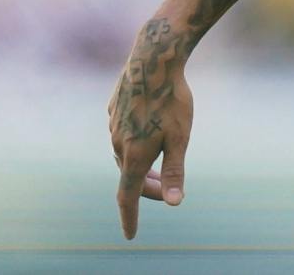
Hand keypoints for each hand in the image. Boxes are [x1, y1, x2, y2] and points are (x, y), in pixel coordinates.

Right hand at [108, 17, 193, 238]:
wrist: (154, 59)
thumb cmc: (172, 99)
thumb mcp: (180, 137)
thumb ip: (176, 171)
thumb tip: (176, 203)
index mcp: (133, 155)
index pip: (128, 197)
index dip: (130, 217)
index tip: (130, 235)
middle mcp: (118, 143)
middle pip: (130, 176)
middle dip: (149, 188)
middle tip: (169, 190)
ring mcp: (113, 125)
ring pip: (125, 154)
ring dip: (142, 164)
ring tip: (161, 164)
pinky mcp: (113, 108)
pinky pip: (122, 132)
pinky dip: (135, 141)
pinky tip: (148, 131)